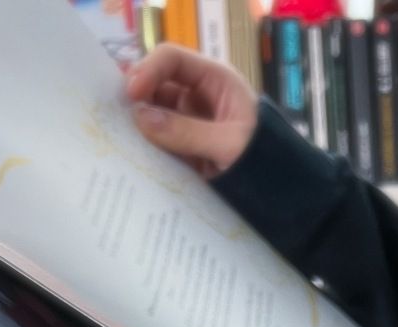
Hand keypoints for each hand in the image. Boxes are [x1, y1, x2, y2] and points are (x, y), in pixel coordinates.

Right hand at [125, 44, 257, 178]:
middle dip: (137, 96)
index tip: (131, 93)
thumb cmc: (266, 162)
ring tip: (118, 135)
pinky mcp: (187, 150)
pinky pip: (160, 142)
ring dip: (138, 124)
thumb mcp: (230, 145)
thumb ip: (186, 132)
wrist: (283, 196)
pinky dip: (146, 147)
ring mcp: (192, 124)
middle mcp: (200, 97)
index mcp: (215, 81)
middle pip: (158, 85)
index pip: (172, 60)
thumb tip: (141, 118)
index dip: (148, 70)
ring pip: (155, 115)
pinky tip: (130, 154)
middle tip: (115, 114)